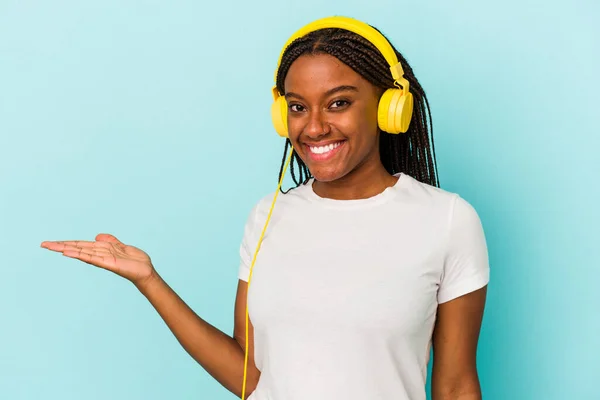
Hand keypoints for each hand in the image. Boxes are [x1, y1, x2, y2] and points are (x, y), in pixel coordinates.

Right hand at [41, 233, 155, 285]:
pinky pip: (92, 258)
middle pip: (77, 248)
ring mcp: (102, 259)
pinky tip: (69, 253)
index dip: (67, 243)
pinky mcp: (108, 263)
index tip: (51, 242)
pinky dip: (80, 255)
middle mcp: (99, 254)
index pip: (81, 245)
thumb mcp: (122, 246)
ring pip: (81, 252)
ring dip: (66, 249)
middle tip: (43, 244)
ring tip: (51, 247)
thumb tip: (97, 236)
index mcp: (101, 249)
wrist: (145, 270)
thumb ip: (110, 241)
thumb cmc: (135, 261)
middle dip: (60, 246)